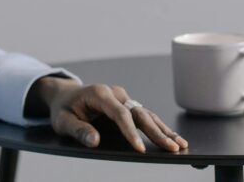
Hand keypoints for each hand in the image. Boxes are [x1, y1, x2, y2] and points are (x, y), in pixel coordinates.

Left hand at [25, 77, 188, 152]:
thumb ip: (77, 130)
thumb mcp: (63, 120)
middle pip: (139, 113)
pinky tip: (173, 140)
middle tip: (172, 148)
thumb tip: (94, 141)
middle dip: (156, 132)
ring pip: (147, 115)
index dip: (130, 132)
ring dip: (164, 130)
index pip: (119, 113)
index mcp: (100, 94)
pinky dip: (160, 129)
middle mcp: (115, 94)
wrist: (65, 96)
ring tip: (180, 145)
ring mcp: (124, 99)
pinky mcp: (128, 107)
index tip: (140, 149)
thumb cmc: (63, 108)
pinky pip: (146, 118)